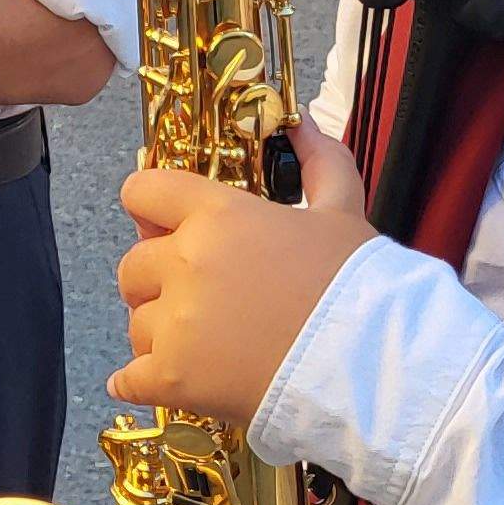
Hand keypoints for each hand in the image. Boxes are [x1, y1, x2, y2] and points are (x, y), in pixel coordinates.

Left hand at [107, 127, 377, 428]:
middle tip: (198, 299)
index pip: (142, 193)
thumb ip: (318, 161)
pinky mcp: (173, 379)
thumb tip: (301, 122)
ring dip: (161, 334)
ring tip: (205, 346)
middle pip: (133, 265)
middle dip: (158, 281)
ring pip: (136, 323)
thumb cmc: (359, 288)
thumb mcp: (343, 211)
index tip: (165, 229)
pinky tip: (157, 380)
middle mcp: (186, 263)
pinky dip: (139, 381)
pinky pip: (130, 378)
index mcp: (217, 216)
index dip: (149, 210)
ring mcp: (175, 324)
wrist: (373, 368)